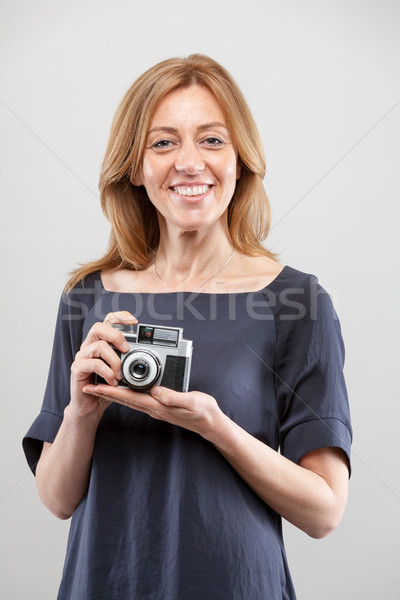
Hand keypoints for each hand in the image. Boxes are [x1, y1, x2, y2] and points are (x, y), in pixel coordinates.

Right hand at [69, 311, 136, 420]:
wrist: (91, 407)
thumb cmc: (107, 388)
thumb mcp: (122, 372)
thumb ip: (129, 361)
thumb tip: (147, 354)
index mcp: (100, 342)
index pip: (107, 321)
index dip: (120, 317)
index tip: (135, 321)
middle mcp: (89, 346)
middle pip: (99, 327)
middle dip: (116, 336)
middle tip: (127, 350)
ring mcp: (82, 356)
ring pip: (99, 346)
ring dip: (115, 360)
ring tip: (120, 375)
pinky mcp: (77, 368)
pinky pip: (94, 364)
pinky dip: (107, 373)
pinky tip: (112, 382)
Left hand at [82, 382, 225, 441]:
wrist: (211, 423)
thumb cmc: (203, 413)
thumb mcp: (190, 402)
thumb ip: (173, 397)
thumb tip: (155, 391)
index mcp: (158, 405)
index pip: (130, 397)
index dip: (111, 392)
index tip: (95, 387)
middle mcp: (154, 408)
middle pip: (124, 399)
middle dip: (105, 393)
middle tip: (88, 388)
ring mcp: (157, 408)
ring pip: (130, 399)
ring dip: (114, 393)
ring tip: (99, 387)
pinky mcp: (161, 405)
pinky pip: (139, 399)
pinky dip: (128, 393)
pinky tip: (125, 389)